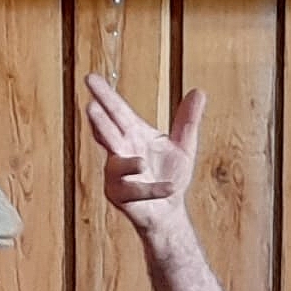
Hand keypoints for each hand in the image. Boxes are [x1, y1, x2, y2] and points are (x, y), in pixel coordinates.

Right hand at [84, 74, 205, 236]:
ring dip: (125, 164)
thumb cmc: (169, 176)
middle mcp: (121, 151)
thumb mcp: (184, 146)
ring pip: (117, 166)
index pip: (117, 111)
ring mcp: (117, 175)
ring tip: (140, 163)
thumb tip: (199, 91)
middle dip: (100, 121)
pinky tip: (170, 187)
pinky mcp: (121, 197)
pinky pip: (137, 191)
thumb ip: (188, 121)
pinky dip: (154, 189)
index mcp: (133, 134)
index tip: (90, 78)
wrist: (167, 212)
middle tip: (91, 106)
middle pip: (108, 133)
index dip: (105, 95)